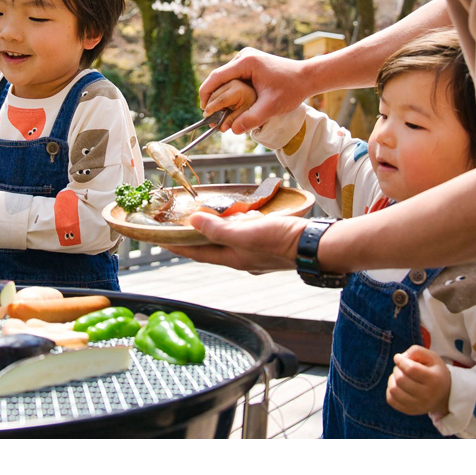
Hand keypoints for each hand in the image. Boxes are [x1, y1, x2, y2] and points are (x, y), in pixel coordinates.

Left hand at [162, 212, 303, 273]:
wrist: (316, 246)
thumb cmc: (282, 242)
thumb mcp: (246, 234)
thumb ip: (219, 230)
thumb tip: (193, 222)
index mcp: (233, 258)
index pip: (197, 253)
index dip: (178, 246)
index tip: (159, 239)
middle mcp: (242, 258)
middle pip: (211, 247)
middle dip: (194, 238)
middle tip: (179, 226)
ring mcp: (256, 252)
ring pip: (228, 240)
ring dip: (215, 230)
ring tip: (204, 218)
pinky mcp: (268, 242)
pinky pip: (244, 233)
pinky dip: (236, 225)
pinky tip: (239, 216)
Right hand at [198, 48, 312, 132]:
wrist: (307, 77)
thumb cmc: (292, 89)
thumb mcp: (271, 107)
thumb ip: (252, 118)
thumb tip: (233, 130)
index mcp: (246, 62)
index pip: (216, 77)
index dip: (206, 94)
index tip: (203, 110)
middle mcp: (243, 56)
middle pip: (219, 76)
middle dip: (213, 95)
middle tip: (211, 115)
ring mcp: (247, 58)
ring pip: (225, 77)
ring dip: (221, 93)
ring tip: (219, 111)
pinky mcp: (250, 62)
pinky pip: (233, 76)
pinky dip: (230, 89)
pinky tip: (230, 103)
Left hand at [386, 345, 450, 416]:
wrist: (445, 395)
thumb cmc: (435, 372)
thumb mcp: (432, 357)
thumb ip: (416, 351)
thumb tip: (401, 357)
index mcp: (434, 379)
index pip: (410, 369)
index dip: (400, 360)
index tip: (398, 357)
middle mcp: (427, 395)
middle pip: (400, 380)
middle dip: (396, 369)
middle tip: (401, 367)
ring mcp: (418, 406)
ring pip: (393, 390)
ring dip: (392, 379)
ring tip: (398, 376)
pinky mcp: (410, 411)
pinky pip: (391, 400)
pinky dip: (390, 390)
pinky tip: (397, 386)